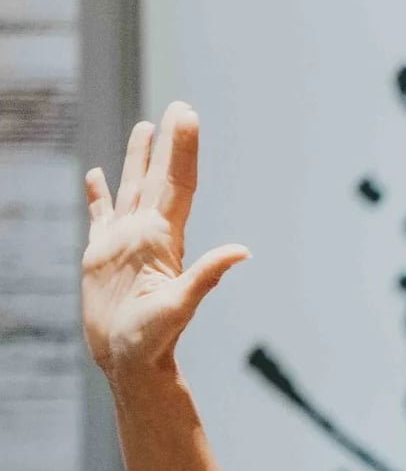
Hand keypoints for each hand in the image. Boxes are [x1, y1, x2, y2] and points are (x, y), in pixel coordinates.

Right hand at [81, 101, 249, 379]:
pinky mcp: (101, 256)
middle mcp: (146, 235)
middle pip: (157, 178)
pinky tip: (97, 175)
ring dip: (137, 159)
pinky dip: (98, 194)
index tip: (186, 114)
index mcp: (164, 239)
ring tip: (144, 127)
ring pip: (131, 189)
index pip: (176, 183)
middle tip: (176, 107)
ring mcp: (124, 243)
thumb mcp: (181, 306)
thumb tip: (242, 252)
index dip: (181, 148)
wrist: (130, 363)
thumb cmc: (154, 340)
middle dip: (166, 143)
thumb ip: (207, 276)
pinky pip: (99, 215)